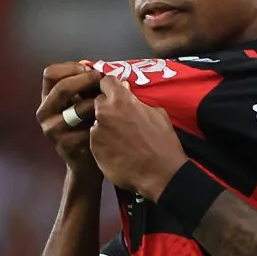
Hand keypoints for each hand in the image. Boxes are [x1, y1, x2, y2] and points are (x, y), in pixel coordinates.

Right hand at [36, 62, 103, 183]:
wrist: (88, 164)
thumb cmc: (89, 128)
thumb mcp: (83, 104)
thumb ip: (88, 87)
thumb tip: (105, 69)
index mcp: (47, 99)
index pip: (50, 73)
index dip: (72, 68)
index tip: (91, 69)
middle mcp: (44, 113)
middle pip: (61, 87)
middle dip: (86, 80)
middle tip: (103, 80)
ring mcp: (52, 130)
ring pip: (77, 108)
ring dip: (97, 102)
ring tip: (110, 103)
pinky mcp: (65, 145)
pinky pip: (88, 128)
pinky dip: (102, 123)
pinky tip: (110, 124)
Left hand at [89, 76, 186, 200]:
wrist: (160, 174)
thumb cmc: (163, 143)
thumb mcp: (158, 115)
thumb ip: (138, 101)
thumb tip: (128, 92)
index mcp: (120, 99)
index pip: (106, 81)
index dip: (111, 87)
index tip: (116, 93)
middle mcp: (103, 112)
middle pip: (97, 101)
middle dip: (107, 107)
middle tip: (119, 118)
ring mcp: (96, 131)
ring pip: (96, 122)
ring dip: (105, 126)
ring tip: (119, 138)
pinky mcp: (93, 149)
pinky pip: (96, 140)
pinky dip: (104, 143)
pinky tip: (116, 150)